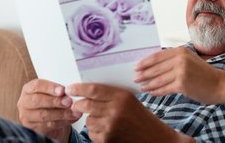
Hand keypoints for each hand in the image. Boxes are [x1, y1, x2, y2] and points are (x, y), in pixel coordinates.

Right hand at [17, 79, 81, 141]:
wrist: (47, 116)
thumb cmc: (50, 99)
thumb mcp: (51, 91)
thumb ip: (58, 90)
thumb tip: (70, 90)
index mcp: (28, 89)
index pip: (37, 86)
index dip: (50, 87)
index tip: (62, 90)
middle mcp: (24, 102)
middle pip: (38, 101)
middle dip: (55, 101)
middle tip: (69, 101)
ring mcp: (26, 116)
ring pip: (43, 115)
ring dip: (61, 113)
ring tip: (73, 111)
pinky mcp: (33, 128)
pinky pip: (48, 126)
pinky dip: (62, 122)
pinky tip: (71, 118)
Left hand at [66, 83, 192, 142]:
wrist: (154, 137)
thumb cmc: (141, 117)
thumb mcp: (129, 100)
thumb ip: (111, 95)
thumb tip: (87, 91)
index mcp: (122, 96)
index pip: (94, 90)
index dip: (79, 88)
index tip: (70, 88)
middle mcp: (115, 110)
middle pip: (86, 105)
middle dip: (79, 105)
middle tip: (77, 105)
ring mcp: (111, 126)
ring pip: (88, 120)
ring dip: (91, 120)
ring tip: (104, 120)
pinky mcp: (108, 139)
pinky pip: (92, 133)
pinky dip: (96, 132)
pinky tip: (108, 130)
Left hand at [134, 47, 224, 103]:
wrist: (220, 84)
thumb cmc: (204, 74)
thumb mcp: (190, 60)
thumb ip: (175, 60)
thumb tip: (155, 66)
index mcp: (181, 51)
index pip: (158, 56)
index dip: (145, 62)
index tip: (137, 66)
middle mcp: (180, 59)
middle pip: (156, 67)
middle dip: (144, 74)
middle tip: (135, 78)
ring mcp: (181, 71)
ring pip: (158, 79)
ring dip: (148, 84)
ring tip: (141, 87)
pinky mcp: (182, 84)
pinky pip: (164, 89)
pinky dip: (156, 91)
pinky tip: (151, 92)